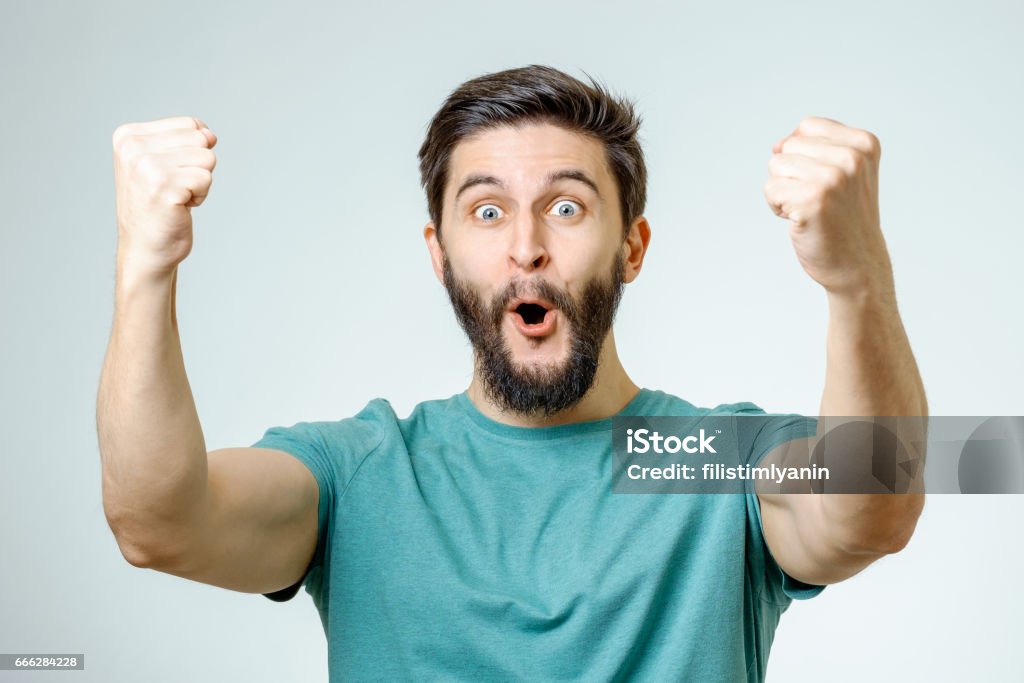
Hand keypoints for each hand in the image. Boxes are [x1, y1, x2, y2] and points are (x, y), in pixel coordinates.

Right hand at [112, 116, 217, 277]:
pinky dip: (200, 196)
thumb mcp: (163, 162)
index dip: (192, 152)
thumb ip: (186, 140)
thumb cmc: (157, 206)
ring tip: (176, 197)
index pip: (190, 125)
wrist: (146, 248)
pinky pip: (206, 179)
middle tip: (175, 188)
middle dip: (198, 166)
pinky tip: (180, 208)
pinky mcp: (164, 186)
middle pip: (201, 139)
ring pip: (207, 158)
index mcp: (128, 136)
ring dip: (200, 182)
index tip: (169, 174)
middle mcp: (133, 148)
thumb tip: (210, 134)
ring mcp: (147, 167)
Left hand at [763, 116, 893, 297]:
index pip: (807, 126)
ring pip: (776, 166)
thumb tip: (777, 146)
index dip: (803, 155)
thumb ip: (816, 147)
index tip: (824, 180)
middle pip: (789, 146)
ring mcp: (833, 178)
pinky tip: (801, 221)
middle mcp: (852, 157)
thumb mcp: (845, 172)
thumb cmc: (844, 218)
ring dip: (784, 191)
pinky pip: (771, 189)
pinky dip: (778, 207)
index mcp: (864, 143)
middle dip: (792, 174)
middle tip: (818, 200)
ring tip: (809, 210)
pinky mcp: (812, 200)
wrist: (857, 265)